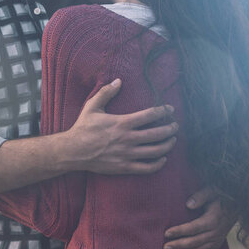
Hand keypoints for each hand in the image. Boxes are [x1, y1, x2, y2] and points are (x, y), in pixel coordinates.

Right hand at [61, 79, 178, 173]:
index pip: (150, 115)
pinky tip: (163, 159)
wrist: (73, 151)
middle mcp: (127, 138)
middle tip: (175, 126)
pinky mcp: (125, 167)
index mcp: (122, 122)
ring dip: (168, 145)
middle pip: (157, 134)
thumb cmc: (82, 128)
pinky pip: (147, 168)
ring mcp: (127, 154)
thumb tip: (118, 80)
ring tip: (173, 140)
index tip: (170, 109)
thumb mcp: (92, 106)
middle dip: (170, 129)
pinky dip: (158, 164)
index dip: (163, 111)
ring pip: (155, 151)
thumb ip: (106, 92)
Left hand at [163, 187, 236, 248]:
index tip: (167, 233)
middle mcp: (215, 232)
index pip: (193, 227)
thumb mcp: (212, 191)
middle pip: (194, 241)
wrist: (237, 206)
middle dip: (179, 245)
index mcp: (212, 219)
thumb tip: (188, 204)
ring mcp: (216, 240)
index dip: (180, 231)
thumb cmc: (220, 197)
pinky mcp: (218, 244)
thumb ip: (200, 196)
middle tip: (165, 248)